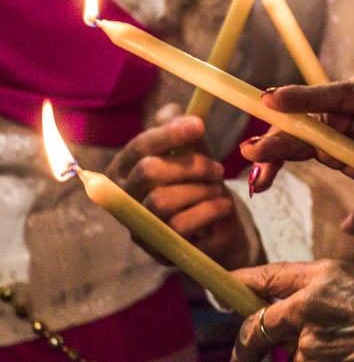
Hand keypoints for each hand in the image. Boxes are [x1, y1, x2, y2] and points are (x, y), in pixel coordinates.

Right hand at [106, 111, 252, 268]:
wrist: (216, 225)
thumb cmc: (197, 181)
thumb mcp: (192, 152)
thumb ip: (182, 133)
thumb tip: (173, 111)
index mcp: (125, 168)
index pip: (140, 147)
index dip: (168, 134)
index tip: (199, 124)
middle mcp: (123, 198)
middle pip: (148, 172)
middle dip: (190, 166)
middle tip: (218, 168)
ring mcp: (138, 226)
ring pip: (161, 201)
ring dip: (199, 190)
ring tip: (218, 187)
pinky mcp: (156, 250)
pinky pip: (179, 226)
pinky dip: (208, 210)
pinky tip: (223, 205)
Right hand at [241, 75, 353, 210]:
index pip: (341, 94)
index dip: (306, 97)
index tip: (271, 100)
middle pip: (314, 114)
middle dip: (283, 134)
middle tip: (252, 154)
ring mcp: (353, 121)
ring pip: (306, 132)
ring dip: (278, 152)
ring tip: (256, 179)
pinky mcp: (347, 141)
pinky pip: (311, 148)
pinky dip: (288, 161)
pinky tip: (265, 181)